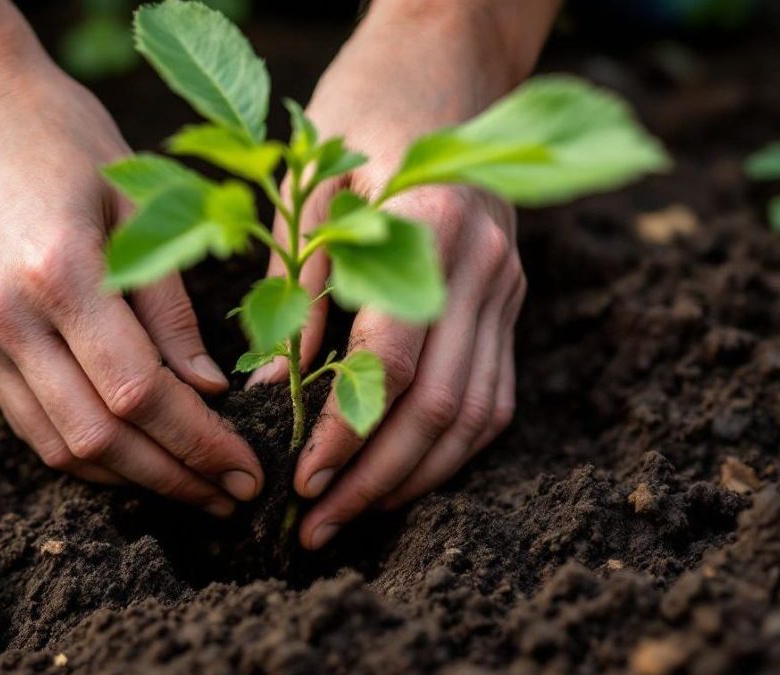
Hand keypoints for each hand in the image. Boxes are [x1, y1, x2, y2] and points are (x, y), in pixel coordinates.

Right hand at [0, 59, 261, 515]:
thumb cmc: (60, 134)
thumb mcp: (138, 200)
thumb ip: (171, 307)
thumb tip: (208, 391)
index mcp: (59, 272)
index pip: (139, 393)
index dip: (199, 443)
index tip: (246, 469)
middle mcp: (7, 317)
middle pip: (99, 437)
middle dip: (174, 478)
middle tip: (231, 495)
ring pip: (58, 445)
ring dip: (130, 479)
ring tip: (191, 487)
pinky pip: (28, 423)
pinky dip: (84, 452)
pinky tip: (131, 456)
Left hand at [247, 5, 529, 547]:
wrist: (444, 62)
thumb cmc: (361, 109)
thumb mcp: (311, 183)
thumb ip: (297, 285)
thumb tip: (270, 389)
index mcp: (432, 230)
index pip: (393, 365)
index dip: (347, 435)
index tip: (301, 480)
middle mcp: (484, 266)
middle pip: (442, 408)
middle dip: (377, 480)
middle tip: (318, 525)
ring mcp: (508, 284)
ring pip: (478, 414)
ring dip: (417, 478)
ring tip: (355, 514)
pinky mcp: (510, 296)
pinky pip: (494, 392)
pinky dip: (451, 446)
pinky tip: (404, 471)